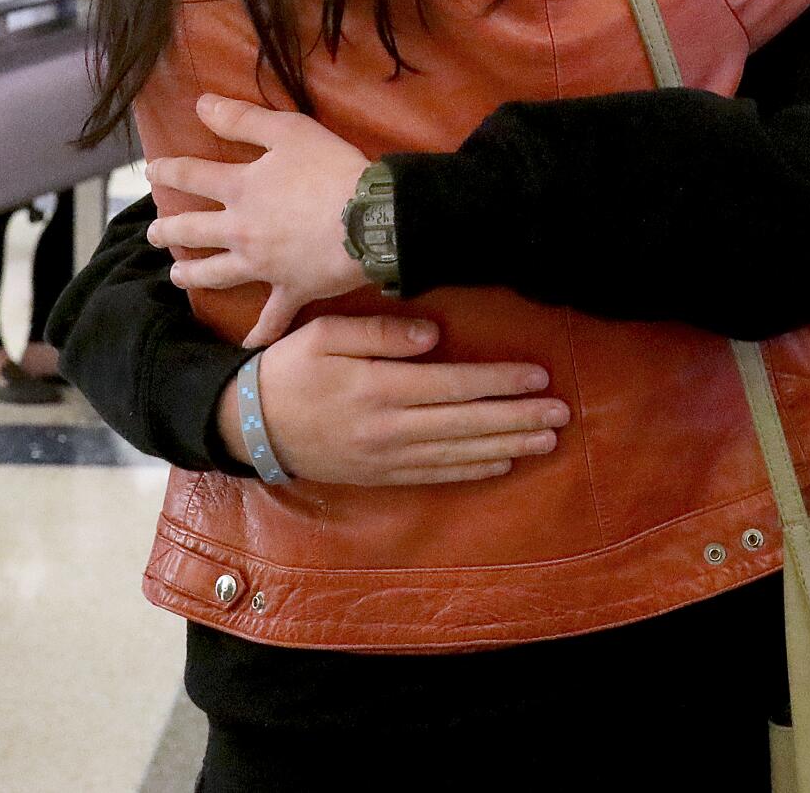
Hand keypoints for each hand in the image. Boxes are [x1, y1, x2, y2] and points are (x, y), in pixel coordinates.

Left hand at [146, 95, 370, 347]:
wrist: (370, 221)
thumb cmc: (333, 170)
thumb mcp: (288, 130)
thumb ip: (242, 119)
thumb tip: (200, 104)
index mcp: (239, 189)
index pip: (192, 176)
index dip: (168, 171)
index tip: (150, 171)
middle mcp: (241, 231)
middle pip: (193, 232)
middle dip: (168, 232)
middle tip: (153, 234)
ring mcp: (263, 265)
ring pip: (217, 274)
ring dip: (193, 275)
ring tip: (176, 277)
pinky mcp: (291, 290)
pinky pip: (272, 318)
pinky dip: (259, 333)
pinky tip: (247, 344)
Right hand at [215, 316, 568, 485]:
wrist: (248, 425)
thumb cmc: (289, 370)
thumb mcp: (325, 335)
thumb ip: (380, 332)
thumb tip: (433, 336)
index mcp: (378, 388)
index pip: (453, 385)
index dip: (499, 382)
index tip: (538, 376)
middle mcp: (389, 428)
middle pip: (467, 423)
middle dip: (518, 417)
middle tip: (561, 413)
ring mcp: (387, 458)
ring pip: (459, 452)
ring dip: (507, 445)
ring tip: (547, 439)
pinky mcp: (380, 475)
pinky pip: (436, 475)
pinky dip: (473, 470)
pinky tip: (502, 462)